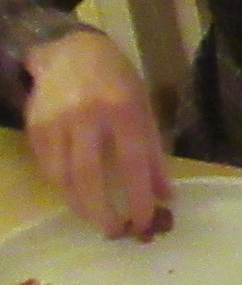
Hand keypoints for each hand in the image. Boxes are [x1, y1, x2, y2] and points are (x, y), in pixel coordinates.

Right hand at [24, 28, 168, 236]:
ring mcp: (55, 122)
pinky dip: (63, 188)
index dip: (138, 197)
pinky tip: (76, 196)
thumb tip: (165, 197)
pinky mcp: (34, 128)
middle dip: (101, 210)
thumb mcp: (144, 110)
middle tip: (114, 231)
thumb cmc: (118, 83)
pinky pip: (47, 168)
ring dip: (79, 205)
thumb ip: (153, 154)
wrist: (72, 53)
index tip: (144, 221)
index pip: (132, 163)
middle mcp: (87, 116)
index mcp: (123, 109)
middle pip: (89, 175)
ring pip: (62, 177)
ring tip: (96, 219)